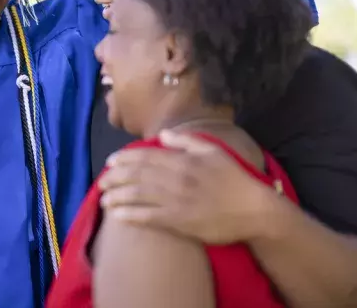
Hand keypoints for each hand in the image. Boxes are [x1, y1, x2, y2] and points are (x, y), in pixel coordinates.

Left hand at [98, 131, 275, 244]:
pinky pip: (150, 217)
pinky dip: (131, 215)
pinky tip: (117, 216)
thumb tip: (165, 135)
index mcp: (183, 161)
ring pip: (139, 195)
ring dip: (117, 196)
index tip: (110, 161)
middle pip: (137, 175)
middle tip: (101, 181)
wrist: (256, 211)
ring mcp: (177, 201)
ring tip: (103, 199)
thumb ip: (188, 141)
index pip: (146, 156)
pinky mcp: (181, 222)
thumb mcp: (215, 151)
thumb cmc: (235, 180)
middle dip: (115, 177)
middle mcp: (176, 179)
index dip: (125, 158)